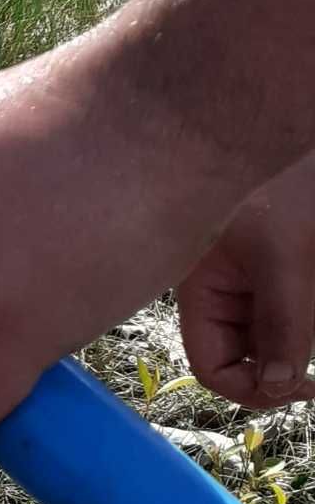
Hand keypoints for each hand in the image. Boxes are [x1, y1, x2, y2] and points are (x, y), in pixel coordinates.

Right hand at [176, 151, 314, 408]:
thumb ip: (281, 327)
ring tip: (312, 306)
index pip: (211, 365)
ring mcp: (244, 274)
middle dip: (277, 368)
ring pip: (267, 334)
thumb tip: (274, 387)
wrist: (297, 115)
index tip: (302, 386)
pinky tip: (311, 295)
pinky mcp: (273, 261)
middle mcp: (216, 286)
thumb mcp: (287, 259)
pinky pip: (284, 308)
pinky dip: (303, 319)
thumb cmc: (290, 180)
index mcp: (201, 286)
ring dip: (297, 341)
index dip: (250, 388)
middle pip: (238, 354)